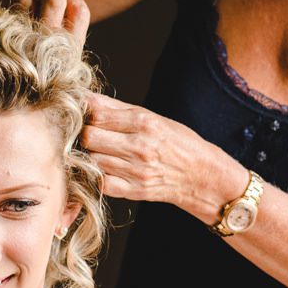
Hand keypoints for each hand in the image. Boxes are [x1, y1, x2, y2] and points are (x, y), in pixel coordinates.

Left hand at [82, 94, 242, 218]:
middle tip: (97, 136)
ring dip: (94, 156)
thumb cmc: (177, 142)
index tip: (92, 119)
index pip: (98, 116)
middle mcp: (140, 147)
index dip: (89, 116)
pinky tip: (109, 170)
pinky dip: (100, 176)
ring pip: (93, 160)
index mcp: (145, 123)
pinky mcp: (135, 191)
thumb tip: (86, 97)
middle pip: (90, 138)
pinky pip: (101, 183)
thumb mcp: (152, 117)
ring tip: (107, 153)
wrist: (201, 175)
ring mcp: (137, 171)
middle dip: (88, 135)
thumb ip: (116, 107)